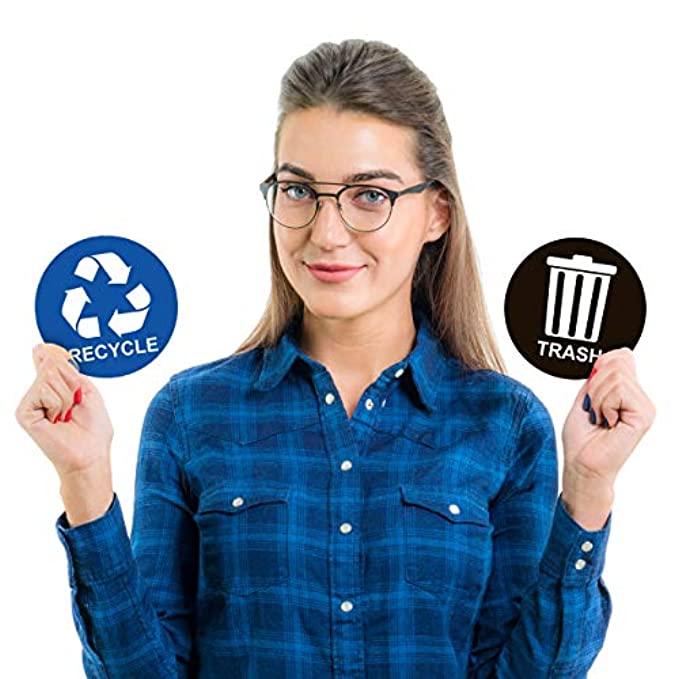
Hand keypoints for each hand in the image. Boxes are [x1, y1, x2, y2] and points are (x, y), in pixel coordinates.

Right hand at [15, 343, 113, 478]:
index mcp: (56, 387)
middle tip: (75, 405)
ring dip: (67, 396)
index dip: (51, 353)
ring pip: (50, 376)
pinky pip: (44, 390)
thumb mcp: (86, 389)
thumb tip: (41, 350)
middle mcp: (40, 392)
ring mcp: (30, 402)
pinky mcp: (24, 412)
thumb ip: (65, 368)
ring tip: (67, 415)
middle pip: (53, 364)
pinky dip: (58, 403)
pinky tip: (56, 419)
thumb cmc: (93, 428)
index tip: (44, 348)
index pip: (48, 360)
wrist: (91, 453)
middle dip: (72, 382)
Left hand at [560, 347, 655, 527]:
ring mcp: (644, 407)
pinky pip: (618, 391)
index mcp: (626, 393)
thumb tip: (613, 355)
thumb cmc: (582, 439)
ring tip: (600, 418)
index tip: (592, 391)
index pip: (620, 358)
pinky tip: (607, 423)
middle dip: (594, 387)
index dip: (600, 368)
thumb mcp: (585, 397)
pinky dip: (604, 406)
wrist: (582, 465)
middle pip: (615, 364)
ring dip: (597, 399)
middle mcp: (639, 398)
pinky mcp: (644, 415)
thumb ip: (599, 376)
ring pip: (615, 377)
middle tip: (594, 410)